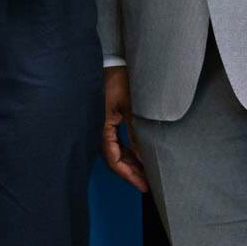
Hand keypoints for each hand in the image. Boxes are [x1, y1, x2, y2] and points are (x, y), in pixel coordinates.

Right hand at [103, 66, 147, 191]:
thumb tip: (144, 156)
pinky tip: (137, 154)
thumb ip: (136, 132)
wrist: (110, 60)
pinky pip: (115, 141)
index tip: (143, 186)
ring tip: (145, 172)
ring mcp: (102, 124)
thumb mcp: (130, 106)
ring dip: (129, 162)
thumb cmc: (117, 80)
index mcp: (102, 127)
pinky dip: (126, 150)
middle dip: (130, 172)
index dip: (129, 175)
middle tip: (147, 183)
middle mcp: (99, 129)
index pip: (114, 159)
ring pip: (115, 151)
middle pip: (114, 158)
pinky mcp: (106, 118)